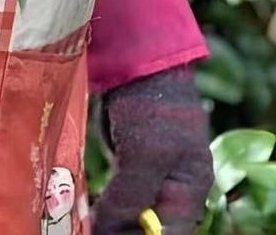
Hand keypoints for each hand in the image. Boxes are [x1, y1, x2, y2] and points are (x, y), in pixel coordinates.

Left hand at [94, 66, 212, 234]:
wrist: (137, 58)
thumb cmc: (152, 105)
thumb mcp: (144, 156)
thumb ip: (129, 197)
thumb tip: (104, 231)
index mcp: (190, 190)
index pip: (169, 233)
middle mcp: (173, 185)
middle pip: (148, 224)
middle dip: (120, 229)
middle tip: (90, 230)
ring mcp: (151, 170)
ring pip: (130, 208)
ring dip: (109, 217)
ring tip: (85, 224)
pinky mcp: (129, 157)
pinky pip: (117, 189)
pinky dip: (103, 199)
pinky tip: (84, 206)